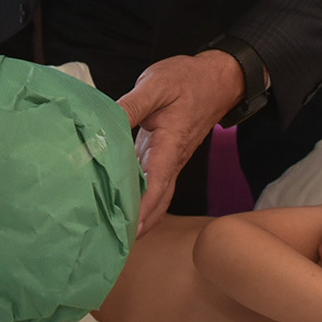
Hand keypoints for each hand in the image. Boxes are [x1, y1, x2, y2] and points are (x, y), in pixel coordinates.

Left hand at [115, 50, 244, 230]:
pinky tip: (123, 201)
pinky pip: (153, 182)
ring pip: (157, 195)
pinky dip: (141, 197)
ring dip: (142, 215)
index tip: (130, 228)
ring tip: (118, 232)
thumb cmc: (188, 80)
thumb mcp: (157, 85)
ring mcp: (170, 159)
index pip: (157, 183)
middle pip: (158, 200)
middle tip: (117, 242)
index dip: (144, 207)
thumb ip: (131, 105)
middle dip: (141, 224)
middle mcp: (171, 158)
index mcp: (169, 144)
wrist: (217, 79)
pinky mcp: (165, 154)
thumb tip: (104, 122)